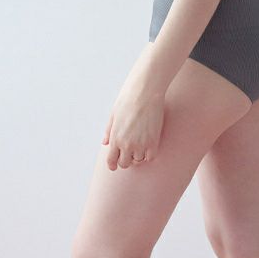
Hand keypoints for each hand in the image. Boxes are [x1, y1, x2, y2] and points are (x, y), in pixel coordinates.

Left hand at [101, 44, 165, 170]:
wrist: (144, 92)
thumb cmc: (128, 100)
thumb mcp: (113, 115)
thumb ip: (109, 131)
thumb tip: (105, 142)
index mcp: (115, 138)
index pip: (111, 161)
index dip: (113, 165)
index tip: (115, 165)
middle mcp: (126, 144)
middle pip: (125, 163)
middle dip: (126, 160)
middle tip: (129, 153)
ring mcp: (140, 144)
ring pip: (138, 161)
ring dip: (138, 156)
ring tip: (140, 146)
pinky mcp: (153, 141)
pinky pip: (150, 157)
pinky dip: (149, 155)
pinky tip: (148, 146)